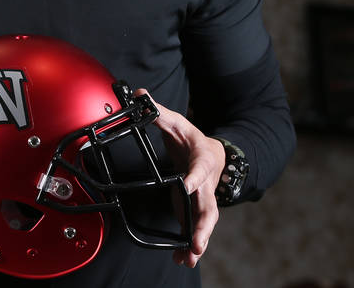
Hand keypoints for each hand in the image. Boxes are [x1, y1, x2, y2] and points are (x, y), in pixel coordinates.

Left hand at [135, 89, 225, 268]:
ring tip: (190, 257)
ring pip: (205, 223)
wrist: (213, 153)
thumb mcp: (177, 123)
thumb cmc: (192, 139)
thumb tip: (140, 94)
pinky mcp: (195, 209)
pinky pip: (196, 229)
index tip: (187, 185)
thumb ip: (159, 112)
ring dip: (198, 241)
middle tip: (197, 243)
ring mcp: (203, 199)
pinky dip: (190, 245)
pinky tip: (183, 259)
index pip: (200, 169)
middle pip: (208, 207)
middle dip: (203, 226)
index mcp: (202, 160)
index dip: (194, 177)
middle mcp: (206, 183)